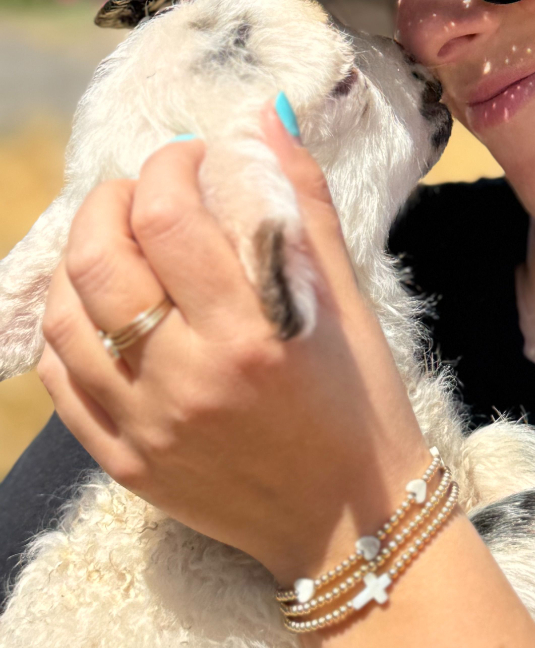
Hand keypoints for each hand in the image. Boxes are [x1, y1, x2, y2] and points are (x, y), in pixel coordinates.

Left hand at [37, 102, 428, 583]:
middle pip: (99, 261)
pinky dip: (66, 326)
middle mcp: (186, 380)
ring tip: (115, 240)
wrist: (350, 525)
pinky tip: (98, 306)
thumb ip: (303, 206)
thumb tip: (264, 121)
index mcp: (250, 334)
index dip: (168, 167)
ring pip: (64, 318)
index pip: (167, 219)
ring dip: (79, 258)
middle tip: (141, 191)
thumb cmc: (362, 404)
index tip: (191, 158)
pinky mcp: (123, 462)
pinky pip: (60, 382)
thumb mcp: (349, 301)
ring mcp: (144, 427)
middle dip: (109, 201)